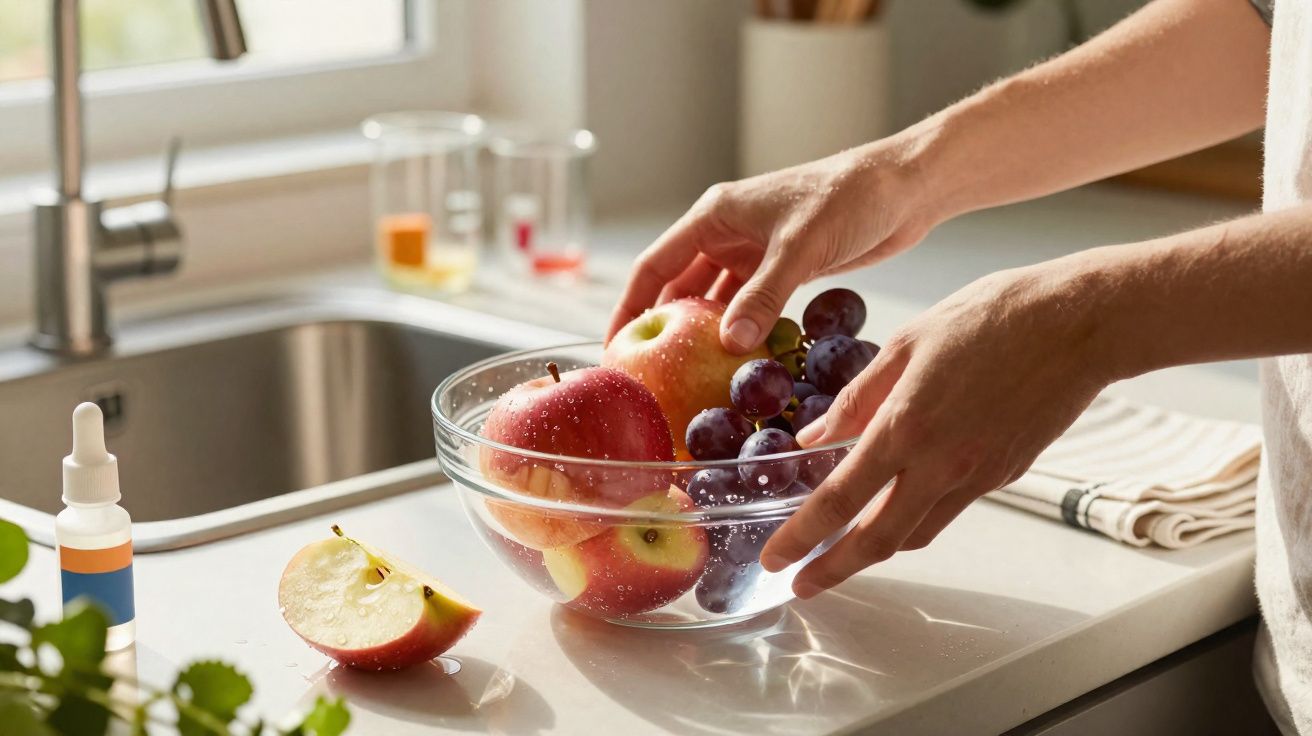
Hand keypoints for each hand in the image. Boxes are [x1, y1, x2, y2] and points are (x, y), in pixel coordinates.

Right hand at [605, 141, 938, 352]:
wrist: (905, 188)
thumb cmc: (850, 198)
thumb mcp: (801, 248)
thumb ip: (764, 296)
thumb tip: (729, 346)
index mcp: (714, 216)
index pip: (655, 266)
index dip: (630, 307)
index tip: (615, 347)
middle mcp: (726, 234)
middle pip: (679, 288)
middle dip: (662, 329)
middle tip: (649, 375)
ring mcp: (754, 253)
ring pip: (715, 302)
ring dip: (705, 336)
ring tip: (688, 380)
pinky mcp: (782, 270)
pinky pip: (749, 308)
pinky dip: (742, 334)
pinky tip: (739, 365)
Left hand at [760, 262, 1116, 597]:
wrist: (1078, 323)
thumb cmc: (992, 317)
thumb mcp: (906, 344)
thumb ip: (856, 398)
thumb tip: (814, 436)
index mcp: (907, 427)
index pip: (840, 500)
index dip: (802, 538)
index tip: (776, 558)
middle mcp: (942, 463)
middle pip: (878, 540)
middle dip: (834, 570)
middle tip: (802, 584)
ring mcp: (977, 475)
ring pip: (917, 533)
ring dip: (876, 550)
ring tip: (843, 552)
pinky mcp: (1004, 475)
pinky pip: (949, 509)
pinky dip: (916, 518)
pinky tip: (899, 504)